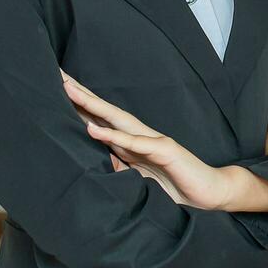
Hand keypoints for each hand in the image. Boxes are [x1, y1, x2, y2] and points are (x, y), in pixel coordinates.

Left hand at [61, 70, 237, 210]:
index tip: (56, 90)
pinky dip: (115, 137)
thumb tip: (95, 164)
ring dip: (92, 105)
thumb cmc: (176, 187)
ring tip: (69, 91)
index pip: (100, 120)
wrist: (211, 193)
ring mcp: (153, 140)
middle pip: (104, 111)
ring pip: (117, 119)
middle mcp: (139, 136)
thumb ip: (119, 170)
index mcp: (131, 143)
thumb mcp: (138, 181)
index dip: (79, 105)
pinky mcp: (165, 150)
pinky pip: (136, 143)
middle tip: (56, 74)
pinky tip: (96, 130)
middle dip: (80, 93)